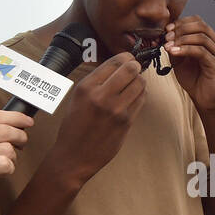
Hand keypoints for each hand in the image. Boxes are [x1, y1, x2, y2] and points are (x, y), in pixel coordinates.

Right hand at [0, 110, 31, 214]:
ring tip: (8, 163)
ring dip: (13, 155)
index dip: (13, 116)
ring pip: (4, 146)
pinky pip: (2, 164)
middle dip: (20, 134)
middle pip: (1, 128)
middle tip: (23, 143)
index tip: (26, 121)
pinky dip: (9, 168)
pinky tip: (3, 172)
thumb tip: (3, 128)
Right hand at [49, 52, 146, 183]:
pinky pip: (141, 100)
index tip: (128, 59)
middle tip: (135, 69)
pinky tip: (134, 97)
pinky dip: (141, 95)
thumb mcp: (78, 99)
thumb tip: (119, 67)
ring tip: (135, 84)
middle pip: (131, 69)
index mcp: (86, 87)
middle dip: (136, 67)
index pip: (114, 62)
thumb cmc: (74, 128)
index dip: (126, 58)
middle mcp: (101, 95)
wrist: (74, 157)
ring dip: (140, 81)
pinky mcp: (126, 122)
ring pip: (140, 84)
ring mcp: (116, 109)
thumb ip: (97, 82)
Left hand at [165, 16, 214, 111]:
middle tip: (167, 36)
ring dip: (182, 39)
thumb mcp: (179, 59)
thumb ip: (174, 46)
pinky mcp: (214, 65)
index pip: (198, 21)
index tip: (167, 29)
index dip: (181, 22)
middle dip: (181, 29)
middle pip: (201, 25)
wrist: (202, 98)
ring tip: (168, 45)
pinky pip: (200, 51)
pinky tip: (174, 52)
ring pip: (201, 37)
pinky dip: (185, 49)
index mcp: (209, 40)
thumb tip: (164, 34)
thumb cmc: (193, 79)